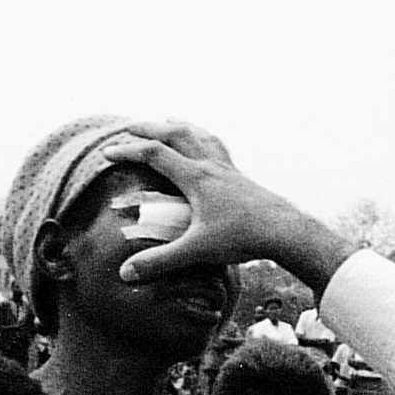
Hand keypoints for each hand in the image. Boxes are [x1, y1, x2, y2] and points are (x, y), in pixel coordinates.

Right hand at [104, 120, 356, 294]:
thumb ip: (160, 261)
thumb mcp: (196, 251)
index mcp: (196, 177)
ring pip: (200, 135)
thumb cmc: (242, 237)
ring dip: (180, 126)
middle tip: (130, 126)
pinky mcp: (241, 177)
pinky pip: (218, 147)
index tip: (108, 152)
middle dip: (150, 128)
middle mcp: (211, 165)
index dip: (129, 151)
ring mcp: (228, 169)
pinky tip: (207, 146)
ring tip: (168, 120)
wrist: (285, 231)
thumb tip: (125, 273)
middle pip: (176, 134)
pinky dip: (205, 139)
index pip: (155, 154)